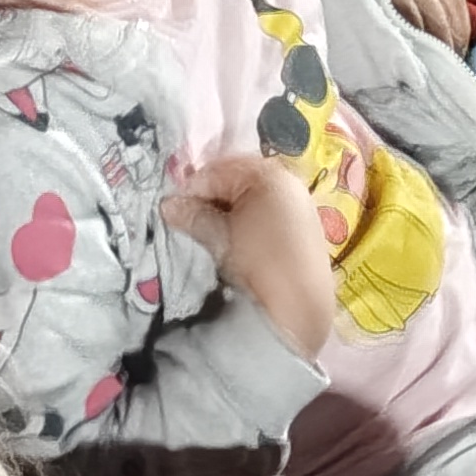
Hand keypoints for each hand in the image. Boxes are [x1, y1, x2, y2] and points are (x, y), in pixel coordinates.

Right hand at [167, 152, 338, 362]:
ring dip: (231, 210)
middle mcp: (287, 180)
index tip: (174, 211)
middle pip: (238, 179)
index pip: (217, 171)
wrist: (301, 305)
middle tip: (192, 222)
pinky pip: (270, 210)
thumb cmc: (258, 262)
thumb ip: (193, 216)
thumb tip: (168, 205)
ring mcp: (300, 202)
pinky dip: (251, 219)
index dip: (192, 189)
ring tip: (214, 234)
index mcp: (266, 174)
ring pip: (254, 196)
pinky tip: (241, 241)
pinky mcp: (306, 225)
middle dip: (212, 198)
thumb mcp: (219, 237)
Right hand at [310, 0, 473, 51]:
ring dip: (438, 45)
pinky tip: (416, 55)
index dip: (462, 20)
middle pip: (448, 12)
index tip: (461, 38)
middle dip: (454, 38)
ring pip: (432, 23)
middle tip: (454, 59)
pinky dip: (416, 42)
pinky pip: (410, 26)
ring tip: (437, 63)